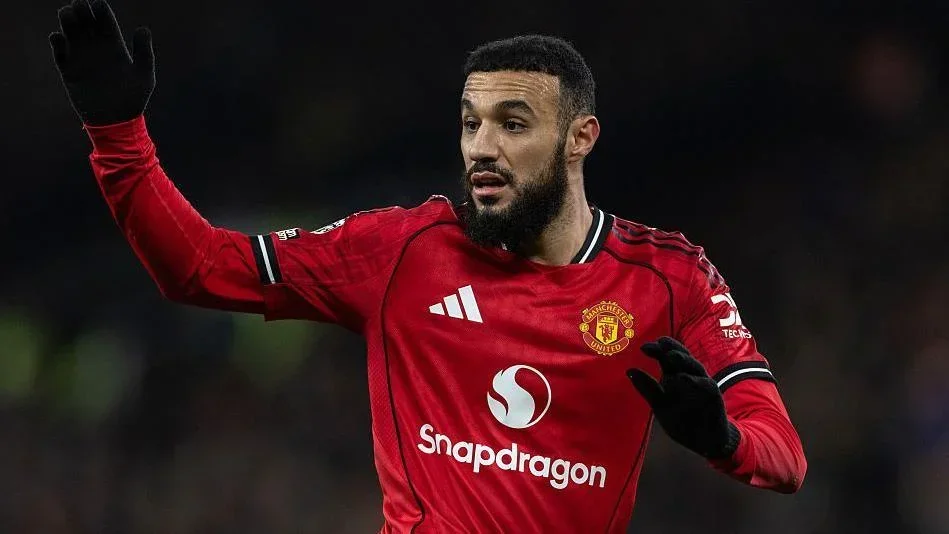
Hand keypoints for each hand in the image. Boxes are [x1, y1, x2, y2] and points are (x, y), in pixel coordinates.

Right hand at [50, 0, 154, 124]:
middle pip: (87, 24)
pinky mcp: (69, 71)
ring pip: (72, 33)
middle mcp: (97, 50)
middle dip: (82, 11)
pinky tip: (58, 37)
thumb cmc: (133, 99)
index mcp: (116, 48)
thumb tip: (143, 28)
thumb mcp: (144, 75)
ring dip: (68, 22)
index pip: (106, 23)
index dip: (100, 10)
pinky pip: (60, 52)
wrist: (115, 122)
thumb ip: (144, 52)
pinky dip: (57, 43)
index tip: (97, 3)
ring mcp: (82, 59)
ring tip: (67, 13)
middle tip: (79, 4)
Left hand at [627, 336, 739, 458]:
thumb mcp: (660, 404)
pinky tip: (684, 378)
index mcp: (675, 375)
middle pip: (682, 356)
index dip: (657, 349)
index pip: (666, 356)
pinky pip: (705, 385)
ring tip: (670, 356)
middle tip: (659, 344)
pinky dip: (696, 381)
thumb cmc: (682, 420)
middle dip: (672, 348)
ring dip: (683, 360)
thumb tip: (629, 370)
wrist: (706, 440)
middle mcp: (690, 375)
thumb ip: (648, 388)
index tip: (644, 347)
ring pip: (695, 366)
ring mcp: (703, 383)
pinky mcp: (713, 395)